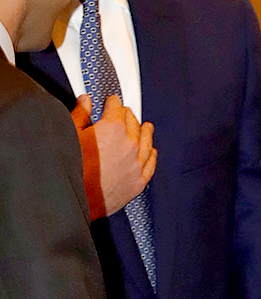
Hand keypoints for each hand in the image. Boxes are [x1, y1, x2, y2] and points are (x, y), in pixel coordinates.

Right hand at [71, 93, 156, 221]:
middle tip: (124, 113)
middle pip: (133, 123)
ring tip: (146, 127)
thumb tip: (85, 102)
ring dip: (145, 132)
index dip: (113, 102)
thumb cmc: (70, 168)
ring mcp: (135, 164)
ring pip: (146, 143)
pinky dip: (152, 156)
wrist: (73, 198)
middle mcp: (129, 144)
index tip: (112, 101)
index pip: (117, 107)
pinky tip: (152, 152)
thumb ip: (80, 114)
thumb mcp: (71, 134)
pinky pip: (150, 166)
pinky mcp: (138, 183)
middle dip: (128, 115)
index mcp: (113, 128)